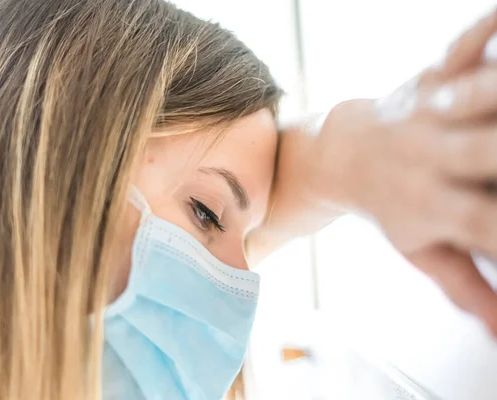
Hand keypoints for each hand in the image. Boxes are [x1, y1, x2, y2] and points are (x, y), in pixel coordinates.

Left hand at [322, 9, 496, 332]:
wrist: (337, 156)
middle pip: (485, 152)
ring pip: (473, 97)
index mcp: (430, 208)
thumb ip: (466, 288)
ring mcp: (427, 114)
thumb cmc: (389, 207)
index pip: (485, 224)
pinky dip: (486, 31)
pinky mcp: (428, 79)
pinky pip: (457, 49)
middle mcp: (428, 159)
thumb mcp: (422, 252)